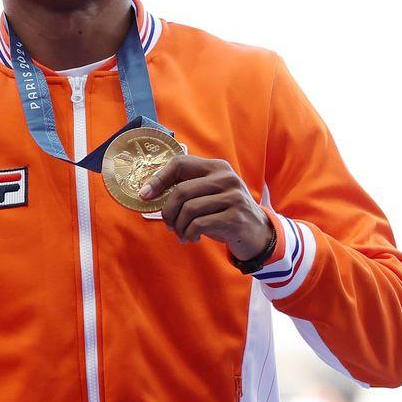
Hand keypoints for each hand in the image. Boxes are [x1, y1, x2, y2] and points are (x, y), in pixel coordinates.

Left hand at [140, 154, 273, 260]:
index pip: (180, 163)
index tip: (145, 195)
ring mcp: (234, 197)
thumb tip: (148, 193)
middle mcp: (227, 178)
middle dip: (168, 211)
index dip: (158, 178)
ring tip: (181, 233)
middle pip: (181, 190)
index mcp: (217, 167)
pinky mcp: (235, 216)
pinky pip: (199, 224)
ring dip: (178, 226)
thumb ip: (186, 189)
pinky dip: (188, 233)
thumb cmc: (223, 212)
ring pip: (189, 209)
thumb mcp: (208, 195)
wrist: (256, 233)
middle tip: (168, 224)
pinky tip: (190, 238)